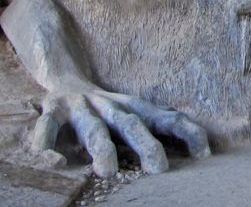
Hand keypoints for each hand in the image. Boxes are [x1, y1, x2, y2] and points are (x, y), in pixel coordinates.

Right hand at [32, 90, 209, 176]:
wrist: (66, 80)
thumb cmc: (109, 110)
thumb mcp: (137, 112)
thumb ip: (161, 124)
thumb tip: (203, 145)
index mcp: (134, 108)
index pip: (166, 118)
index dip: (186, 133)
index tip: (204, 154)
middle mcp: (110, 106)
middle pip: (131, 124)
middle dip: (146, 144)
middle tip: (159, 168)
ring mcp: (81, 108)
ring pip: (93, 128)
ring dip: (101, 148)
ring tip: (107, 171)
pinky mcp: (52, 111)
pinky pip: (47, 127)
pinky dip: (46, 141)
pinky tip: (52, 160)